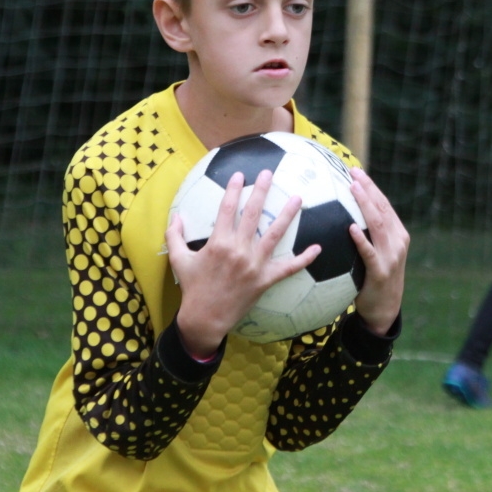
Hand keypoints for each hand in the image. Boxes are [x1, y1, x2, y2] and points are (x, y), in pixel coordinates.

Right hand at [166, 170, 319, 357]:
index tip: (239, 174)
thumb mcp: (178, 260)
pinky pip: (288, 269)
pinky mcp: (265, 280)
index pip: (227, 209)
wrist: (205, 318)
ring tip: (297, 198)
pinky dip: (304, 259)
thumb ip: (175, 236)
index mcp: (218, 243)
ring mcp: (254, 265)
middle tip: (269, 173)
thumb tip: (175, 215)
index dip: (233, 190)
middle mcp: (238, 250)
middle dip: (261, 191)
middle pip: (253, 214)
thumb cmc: (192, 287)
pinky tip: (317, 248)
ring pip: (274, 234)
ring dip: (287, 215)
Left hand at [347, 167, 408, 334]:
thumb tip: (344, 213)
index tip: (356, 171)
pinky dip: (360, 239)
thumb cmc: (374, 278)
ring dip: (365, 204)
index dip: (371, 186)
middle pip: (382, 209)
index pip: (384, 205)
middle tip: (352, 172)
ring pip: (377, 225)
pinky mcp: (380, 271)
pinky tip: (350, 227)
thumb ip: (368, 234)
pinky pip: (369, 252)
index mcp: (398, 234)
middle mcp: (398, 241)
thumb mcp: (378, 252)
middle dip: (368, 188)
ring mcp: (391, 256)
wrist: (385, 309)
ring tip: (352, 189)